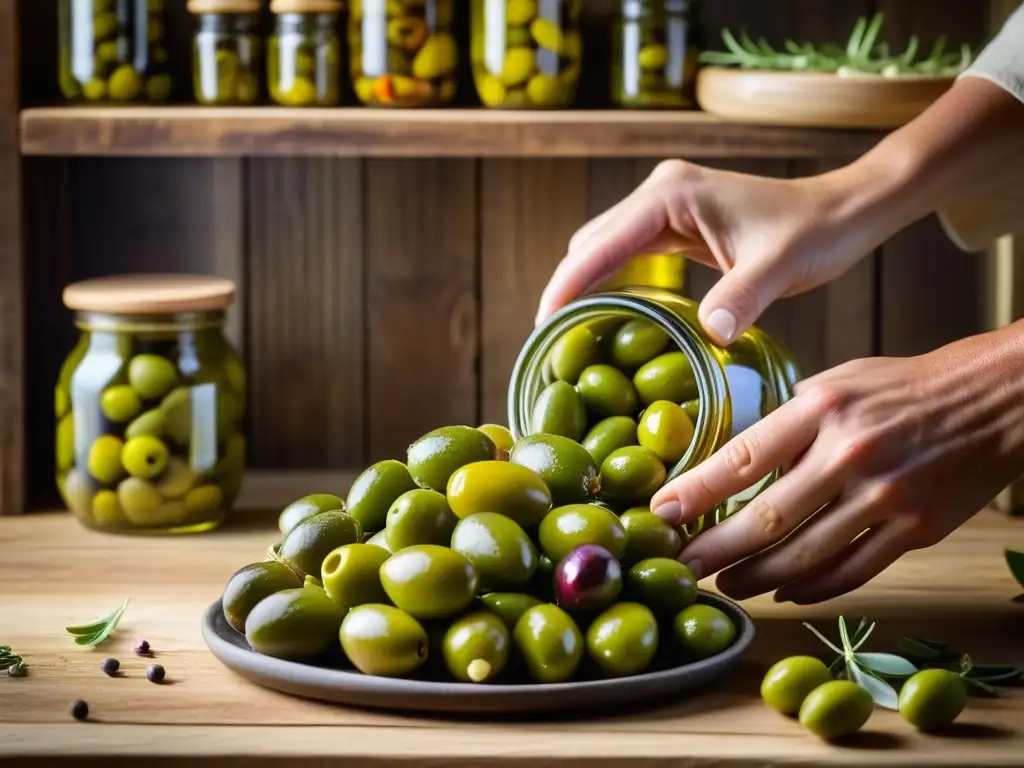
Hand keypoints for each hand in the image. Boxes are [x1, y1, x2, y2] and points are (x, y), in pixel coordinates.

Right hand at [535, 159, 887, 344]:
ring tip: (571, 334)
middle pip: (591, 243)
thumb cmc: (814, 232)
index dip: (567, 284)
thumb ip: (740, 296)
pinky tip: (610, 317)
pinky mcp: (676, 226)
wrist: (842, 212)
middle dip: (568, 288)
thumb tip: (708, 334)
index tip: (544, 323)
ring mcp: (666, 208)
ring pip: (605, 249)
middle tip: (555, 342)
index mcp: (671, 195)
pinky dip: (613, 284)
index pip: (600, 243)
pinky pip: (629, 256)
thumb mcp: (779, 266)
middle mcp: (659, 194)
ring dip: (586, 287)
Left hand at [649, 326, 1023, 603]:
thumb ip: (787, 422)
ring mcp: (887, 495)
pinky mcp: (918, 529)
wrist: (997, 398)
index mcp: (822, 407)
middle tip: (680, 569)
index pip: (744, 456)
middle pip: (768, 518)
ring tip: (726, 586)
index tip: (660, 512)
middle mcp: (852, 452)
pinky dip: (812, 587)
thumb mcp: (836, 382)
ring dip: (757, 577)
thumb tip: (733, 464)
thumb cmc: (904, 388)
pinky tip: (783, 590)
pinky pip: (852, 571)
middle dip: (714, 550)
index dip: (698, 490)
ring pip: (806, 555)